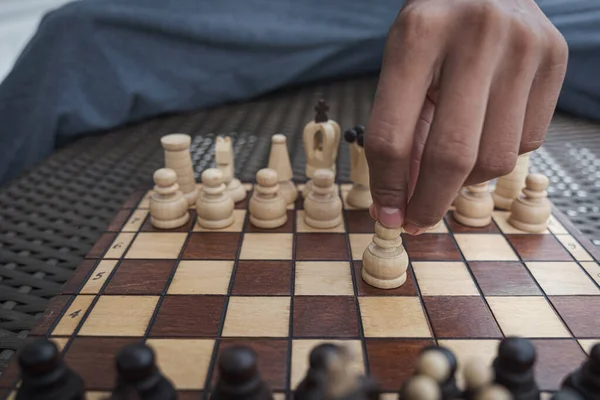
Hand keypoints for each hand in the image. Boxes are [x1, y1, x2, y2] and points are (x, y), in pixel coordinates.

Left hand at [365, 0, 567, 233]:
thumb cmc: (434, 32)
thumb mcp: (401, 67)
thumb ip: (400, 132)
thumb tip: (398, 205)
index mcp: (417, 34)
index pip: (392, 134)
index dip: (387, 187)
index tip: (387, 215)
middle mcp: (475, 34)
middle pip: (451, 155)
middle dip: (429, 203)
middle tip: (417, 220)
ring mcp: (524, 45)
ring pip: (495, 158)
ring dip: (465, 180)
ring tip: (449, 166)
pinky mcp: (556, 58)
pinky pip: (527, 143)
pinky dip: (499, 154)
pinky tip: (485, 132)